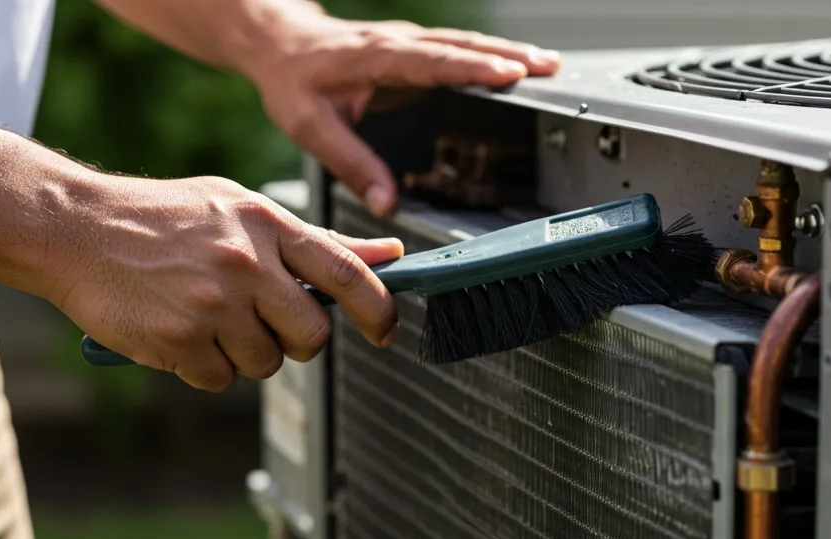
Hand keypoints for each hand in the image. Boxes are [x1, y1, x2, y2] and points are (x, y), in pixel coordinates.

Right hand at [47, 173, 402, 391]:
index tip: (387, 331)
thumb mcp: (240, 209)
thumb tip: (389, 255)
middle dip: (298, 341)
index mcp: (267, 223)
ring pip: (266, 363)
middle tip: (265, 324)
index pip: (347, 273)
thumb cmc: (164, 218)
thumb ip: (314, 240)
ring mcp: (213, 304)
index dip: (379, 308)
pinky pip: (220, 379)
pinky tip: (177, 331)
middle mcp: (247, 263)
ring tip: (205, 316)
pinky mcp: (180, 340)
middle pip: (313, 334)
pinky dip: (203, 366)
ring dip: (243, 353)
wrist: (75, 229)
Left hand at [237, 2, 559, 215]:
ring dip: (508, 52)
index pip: (432, 60)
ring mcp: (409, 42)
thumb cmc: (293, 81)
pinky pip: (459, 49)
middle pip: (461, 46)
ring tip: (549, 65)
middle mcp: (398, 43)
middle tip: (549, 68)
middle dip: (508, 55)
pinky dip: (491, 55)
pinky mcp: (414, 49)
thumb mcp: (311, 127)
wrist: (281, 44)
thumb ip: (351, 164)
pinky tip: (517, 66)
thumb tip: (387, 204)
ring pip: (465, 43)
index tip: (509, 72)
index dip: (472, 67)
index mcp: (376, 57)